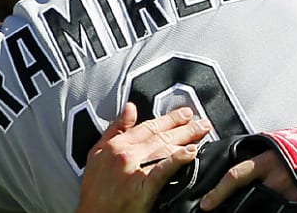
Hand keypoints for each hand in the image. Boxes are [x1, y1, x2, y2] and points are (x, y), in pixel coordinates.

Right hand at [76, 102, 211, 212]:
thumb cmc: (94, 190)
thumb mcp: (97, 153)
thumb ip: (115, 128)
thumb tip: (130, 107)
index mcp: (117, 144)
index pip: (148, 126)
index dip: (169, 118)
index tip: (184, 114)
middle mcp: (126, 153)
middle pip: (160, 135)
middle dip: (183, 126)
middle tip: (201, 121)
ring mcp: (135, 169)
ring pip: (164, 148)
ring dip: (186, 138)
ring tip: (202, 133)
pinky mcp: (142, 187)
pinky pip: (163, 169)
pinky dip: (178, 159)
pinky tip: (191, 152)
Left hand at [199, 148, 296, 210]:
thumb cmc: (295, 149)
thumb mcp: (270, 148)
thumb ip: (253, 160)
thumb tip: (232, 169)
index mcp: (265, 161)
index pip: (236, 176)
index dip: (219, 192)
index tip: (206, 205)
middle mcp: (275, 179)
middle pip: (247, 200)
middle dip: (232, 208)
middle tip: (219, 210)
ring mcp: (287, 194)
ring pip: (261, 209)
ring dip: (249, 209)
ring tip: (242, 209)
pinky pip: (279, 210)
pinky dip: (270, 210)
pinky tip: (266, 209)